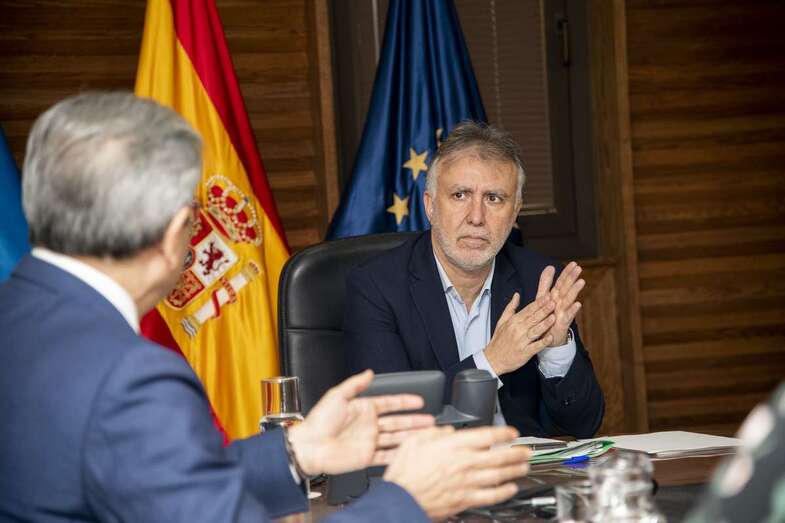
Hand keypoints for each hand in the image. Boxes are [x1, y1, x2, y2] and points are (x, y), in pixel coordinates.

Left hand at [287, 370, 434, 475]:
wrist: (309, 447)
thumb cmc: (318, 422)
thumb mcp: (336, 396)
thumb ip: (355, 384)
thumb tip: (368, 372)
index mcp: (362, 408)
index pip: (389, 403)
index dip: (404, 401)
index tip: (419, 400)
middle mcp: (368, 424)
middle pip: (397, 421)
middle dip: (414, 420)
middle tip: (430, 420)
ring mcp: (368, 441)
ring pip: (395, 437)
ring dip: (410, 436)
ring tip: (426, 434)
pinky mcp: (366, 457)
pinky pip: (386, 456)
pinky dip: (398, 454)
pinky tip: (409, 451)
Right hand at [383, 425, 530, 519]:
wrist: (400, 498)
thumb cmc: (404, 472)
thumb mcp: (414, 440)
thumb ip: (434, 433)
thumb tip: (446, 431)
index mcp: (453, 446)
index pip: (486, 436)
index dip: (503, 433)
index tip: (512, 433)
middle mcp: (464, 463)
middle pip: (498, 456)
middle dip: (516, 452)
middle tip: (527, 450)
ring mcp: (467, 483)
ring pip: (498, 475)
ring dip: (514, 470)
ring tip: (524, 467)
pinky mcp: (465, 500)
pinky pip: (491, 496)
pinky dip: (504, 492)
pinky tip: (510, 489)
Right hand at [484, 292, 556, 375]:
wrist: (493, 359)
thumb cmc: (499, 340)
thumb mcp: (502, 321)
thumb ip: (511, 308)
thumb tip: (517, 295)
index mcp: (513, 322)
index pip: (527, 310)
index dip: (538, 303)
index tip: (547, 296)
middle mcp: (517, 330)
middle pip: (532, 318)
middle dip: (544, 310)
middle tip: (553, 302)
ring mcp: (521, 342)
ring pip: (535, 331)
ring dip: (545, 324)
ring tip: (554, 317)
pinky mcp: (524, 353)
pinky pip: (535, 346)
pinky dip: (542, 342)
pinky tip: (550, 338)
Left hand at [537, 262, 584, 345]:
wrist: (547, 336)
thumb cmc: (547, 316)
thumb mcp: (543, 297)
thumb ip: (546, 283)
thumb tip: (550, 266)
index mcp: (555, 296)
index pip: (561, 282)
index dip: (567, 273)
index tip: (574, 263)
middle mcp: (561, 303)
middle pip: (566, 289)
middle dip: (572, 278)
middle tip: (579, 268)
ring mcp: (563, 312)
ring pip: (569, 300)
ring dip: (574, 291)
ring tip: (581, 282)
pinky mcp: (563, 323)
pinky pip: (568, 316)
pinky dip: (572, 310)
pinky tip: (578, 304)